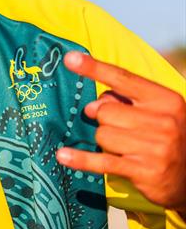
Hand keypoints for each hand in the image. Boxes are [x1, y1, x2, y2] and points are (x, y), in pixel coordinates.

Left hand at [56, 51, 185, 211]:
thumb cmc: (166, 136)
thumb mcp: (156, 112)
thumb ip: (125, 101)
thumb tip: (91, 105)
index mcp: (165, 99)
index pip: (122, 78)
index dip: (94, 68)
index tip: (70, 58)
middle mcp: (163, 121)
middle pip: (105, 111)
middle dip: (104, 120)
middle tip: (121, 129)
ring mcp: (154, 147)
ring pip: (101, 135)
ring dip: (105, 142)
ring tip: (126, 148)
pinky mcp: (144, 170)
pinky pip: (101, 161)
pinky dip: (81, 159)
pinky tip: (63, 156)